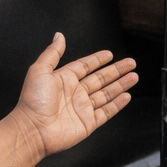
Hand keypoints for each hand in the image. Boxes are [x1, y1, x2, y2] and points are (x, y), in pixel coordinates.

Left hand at [11, 32, 138, 158]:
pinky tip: (126, 96)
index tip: (109, 54)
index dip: (97, 60)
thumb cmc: (33, 101)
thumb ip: (52, 52)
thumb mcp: (40, 70)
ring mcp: (83, 108)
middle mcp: (75, 93)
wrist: (33, 129)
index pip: (85, 66)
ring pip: (107, 94)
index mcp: (64, 79)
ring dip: (121, 85)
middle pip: (100, 78)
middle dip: (116, 70)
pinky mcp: (88, 123)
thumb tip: (59, 36)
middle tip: (130, 63)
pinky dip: (117, 104)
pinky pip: (106, 112)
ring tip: (134, 76)